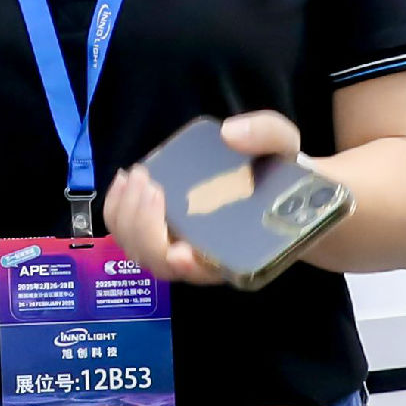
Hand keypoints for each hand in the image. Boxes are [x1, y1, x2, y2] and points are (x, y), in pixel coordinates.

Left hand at [103, 108, 299, 287]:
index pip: (209, 272)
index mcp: (239, 250)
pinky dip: (120, 210)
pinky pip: (130, 233)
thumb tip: (230, 133)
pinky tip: (124, 180)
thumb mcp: (286, 146)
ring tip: (136, 176)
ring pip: (141, 251)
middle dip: (147, 228)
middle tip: (150, 185)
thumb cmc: (282, 174)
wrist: (279, 184)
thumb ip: (267, 135)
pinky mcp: (161, 231)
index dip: (191, 268)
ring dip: (128, 217)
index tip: (181, 251)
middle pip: (162, 263)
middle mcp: (204, 257)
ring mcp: (178, 246)